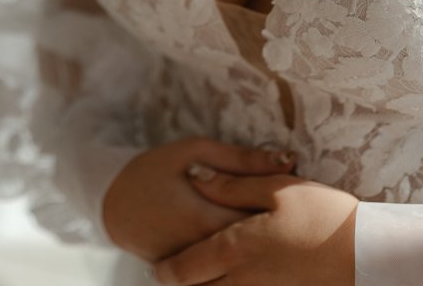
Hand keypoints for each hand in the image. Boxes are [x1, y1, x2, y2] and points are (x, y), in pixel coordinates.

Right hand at [103, 138, 297, 263]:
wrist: (112, 204)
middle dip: (282, 239)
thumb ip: (241, 159)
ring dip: (267, 259)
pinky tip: (264, 261)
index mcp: (205, 215)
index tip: (310, 205)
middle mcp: (201, 248)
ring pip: (244, 272)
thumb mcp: (194, 151)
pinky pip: (226, 279)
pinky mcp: (190, 279)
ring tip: (289, 246)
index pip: (261, 223)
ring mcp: (194, 269)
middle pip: (257, 251)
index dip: (288, 216)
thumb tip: (289, 159)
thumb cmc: (154, 170)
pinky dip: (246, 271)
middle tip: (305, 226)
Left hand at [153, 172, 357, 284]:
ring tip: (201, 280)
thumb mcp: (278, 188)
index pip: (184, 270)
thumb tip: (196, 178)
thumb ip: (232, 184)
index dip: (166, 272)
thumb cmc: (326, 216)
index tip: (157, 268)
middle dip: (182, 285)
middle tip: (172, 276)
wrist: (372, 256)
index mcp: (237, 248)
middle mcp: (245, 280)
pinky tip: (238, 281)